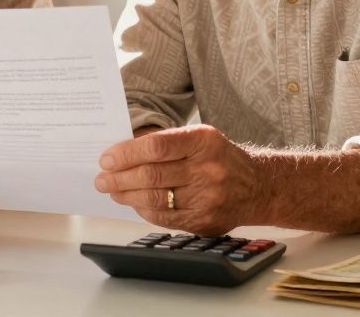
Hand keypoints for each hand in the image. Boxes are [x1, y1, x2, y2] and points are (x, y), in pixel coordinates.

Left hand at [94, 125, 267, 234]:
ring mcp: (208, 197)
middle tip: (101, 179)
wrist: (257, 186)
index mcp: (203, 141)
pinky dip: (144, 210)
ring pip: (155, 198)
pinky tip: (135, 203)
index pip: (155, 146)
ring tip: (113, 191)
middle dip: (119, 178)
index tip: (107, 159)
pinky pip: (165, 217)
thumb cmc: (219, 157)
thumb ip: (166, 142)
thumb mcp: (199, 138)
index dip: (126, 154)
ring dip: (127, 195)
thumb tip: (122, 152)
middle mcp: (208, 169)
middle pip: (151, 174)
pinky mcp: (205, 221)